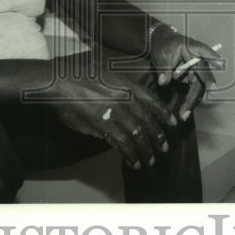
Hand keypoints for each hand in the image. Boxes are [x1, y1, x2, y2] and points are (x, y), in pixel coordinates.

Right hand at [51, 49, 175, 169]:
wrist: (60, 81)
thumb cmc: (79, 73)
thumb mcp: (105, 72)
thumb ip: (119, 90)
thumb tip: (127, 102)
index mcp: (128, 84)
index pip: (153, 100)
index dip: (165, 113)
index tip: (174, 122)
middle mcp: (126, 99)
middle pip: (148, 121)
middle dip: (158, 136)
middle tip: (164, 147)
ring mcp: (116, 113)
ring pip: (138, 135)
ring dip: (146, 150)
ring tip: (150, 160)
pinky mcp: (104, 126)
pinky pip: (122, 143)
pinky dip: (129, 154)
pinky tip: (132, 161)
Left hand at [149, 26, 224, 121]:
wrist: (163, 45)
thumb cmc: (164, 45)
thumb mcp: (162, 55)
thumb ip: (164, 68)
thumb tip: (163, 82)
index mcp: (192, 48)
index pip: (204, 51)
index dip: (212, 57)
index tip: (219, 63)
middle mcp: (198, 59)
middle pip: (202, 76)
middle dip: (198, 93)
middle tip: (192, 108)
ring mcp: (197, 69)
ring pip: (199, 86)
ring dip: (193, 100)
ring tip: (183, 115)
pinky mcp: (193, 77)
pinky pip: (194, 90)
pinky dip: (190, 100)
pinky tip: (184, 112)